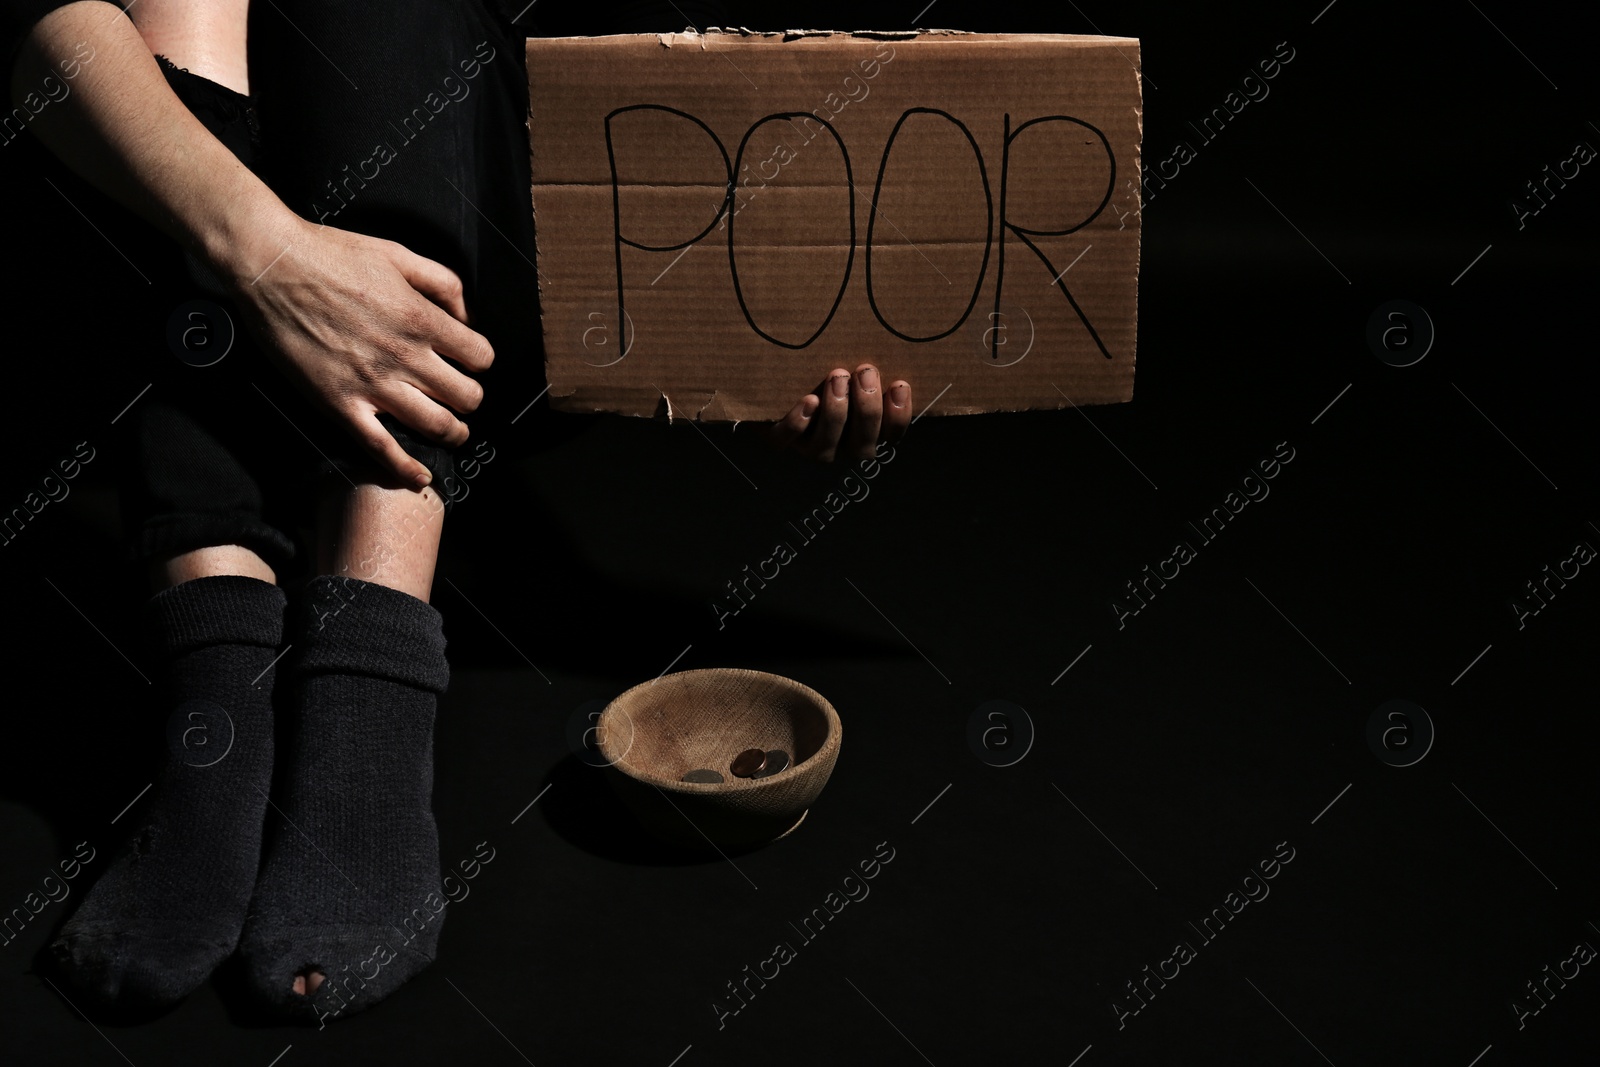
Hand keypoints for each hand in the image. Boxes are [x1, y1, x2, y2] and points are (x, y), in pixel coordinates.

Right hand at [226, 216, 493, 487]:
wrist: (272, 264)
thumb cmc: (330, 255)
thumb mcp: (400, 255)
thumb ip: (444, 284)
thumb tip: (465, 318)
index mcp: (423, 320)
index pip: (481, 358)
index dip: (478, 361)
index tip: (469, 362)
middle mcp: (405, 356)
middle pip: (466, 397)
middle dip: (470, 398)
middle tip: (461, 397)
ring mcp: (373, 384)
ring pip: (437, 426)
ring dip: (452, 432)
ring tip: (452, 431)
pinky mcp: (340, 404)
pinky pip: (381, 448)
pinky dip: (405, 468)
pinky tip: (420, 476)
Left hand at [769, 364, 910, 462]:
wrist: (776, 379)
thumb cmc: (827, 369)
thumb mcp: (853, 366)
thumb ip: (871, 363)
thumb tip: (901, 322)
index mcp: (864, 430)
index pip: (891, 434)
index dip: (898, 415)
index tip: (899, 384)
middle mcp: (840, 445)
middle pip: (861, 446)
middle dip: (867, 409)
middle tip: (865, 372)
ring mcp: (808, 445)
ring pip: (824, 447)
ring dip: (835, 413)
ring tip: (837, 376)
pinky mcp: (778, 438)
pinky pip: (784, 440)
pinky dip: (796, 423)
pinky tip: (808, 400)